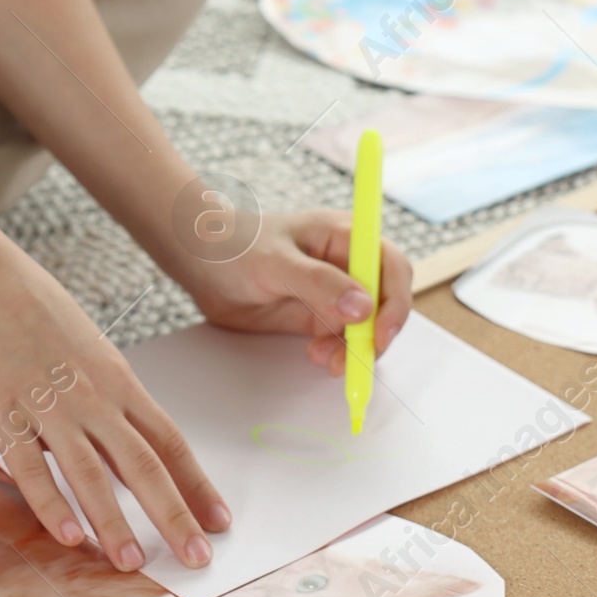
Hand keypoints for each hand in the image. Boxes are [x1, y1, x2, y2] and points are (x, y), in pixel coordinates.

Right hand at [0, 243, 228, 574]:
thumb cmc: (33, 311)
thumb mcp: (88, 349)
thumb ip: (107, 400)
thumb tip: (122, 452)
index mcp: (117, 380)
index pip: (169, 441)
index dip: (196, 485)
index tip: (220, 521)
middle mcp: (92, 397)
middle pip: (142, 464)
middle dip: (173, 515)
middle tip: (197, 558)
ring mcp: (48, 406)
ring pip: (90, 474)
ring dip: (115, 522)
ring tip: (134, 562)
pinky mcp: (3, 414)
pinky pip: (32, 468)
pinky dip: (52, 504)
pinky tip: (69, 536)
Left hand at [181, 209, 412, 373]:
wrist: (201, 263)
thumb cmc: (234, 246)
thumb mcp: (274, 261)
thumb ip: (318, 282)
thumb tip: (363, 306)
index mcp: (344, 236)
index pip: (390, 266)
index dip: (395, 300)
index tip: (379, 332)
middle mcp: (347, 264)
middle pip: (386, 302)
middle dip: (376, 333)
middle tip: (354, 359)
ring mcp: (335, 292)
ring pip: (367, 327)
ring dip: (355, 349)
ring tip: (324, 359)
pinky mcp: (319, 316)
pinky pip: (343, 340)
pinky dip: (338, 353)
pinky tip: (315, 355)